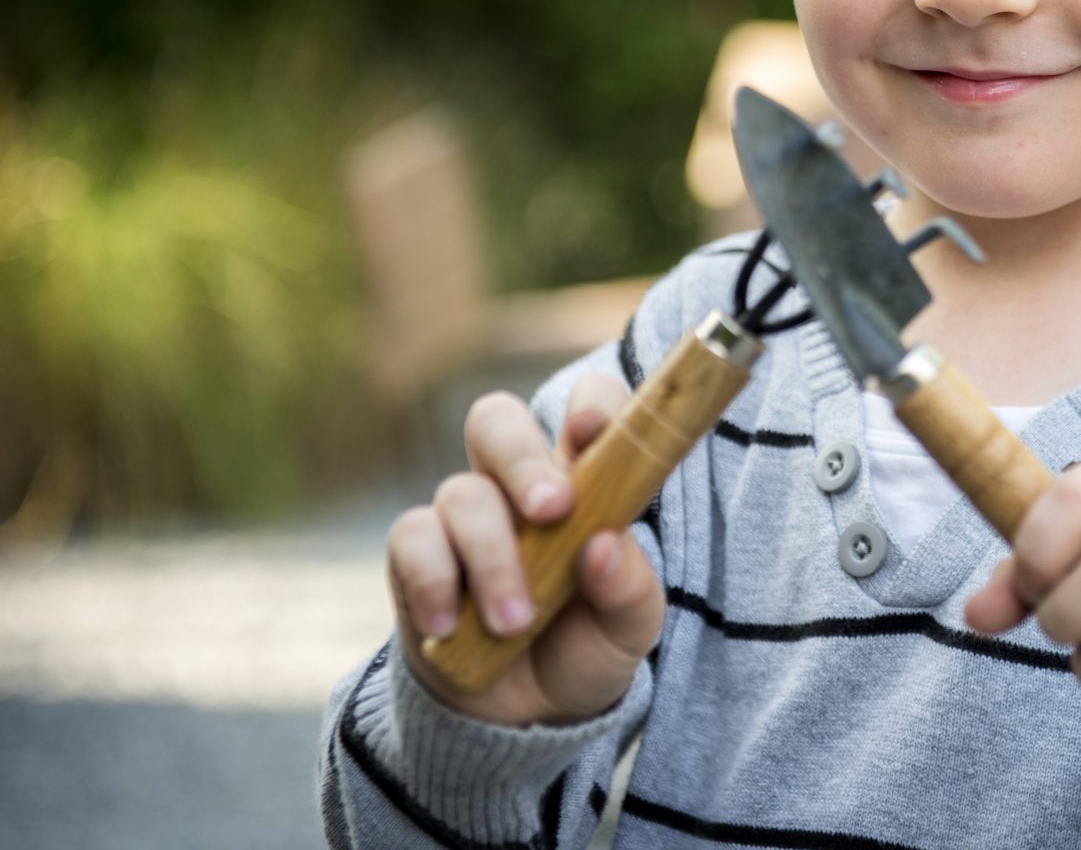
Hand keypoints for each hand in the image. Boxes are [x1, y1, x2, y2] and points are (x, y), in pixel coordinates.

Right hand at [385, 371, 663, 726]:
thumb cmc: (584, 647)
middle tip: (552, 510)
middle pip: (497, 422)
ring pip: (461, 493)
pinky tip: (451, 627)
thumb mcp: (628, 629)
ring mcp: (465, 515)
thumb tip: (604, 547)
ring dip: (492, 558)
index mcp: (585, 482)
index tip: (593, 429)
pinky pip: (411, 538)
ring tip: (516, 623)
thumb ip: (629, 589)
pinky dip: (433, 582)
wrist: (524, 716)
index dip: (591, 404)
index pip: (587, 411)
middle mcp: (519, 485)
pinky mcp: (417, 554)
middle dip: (522, 459)